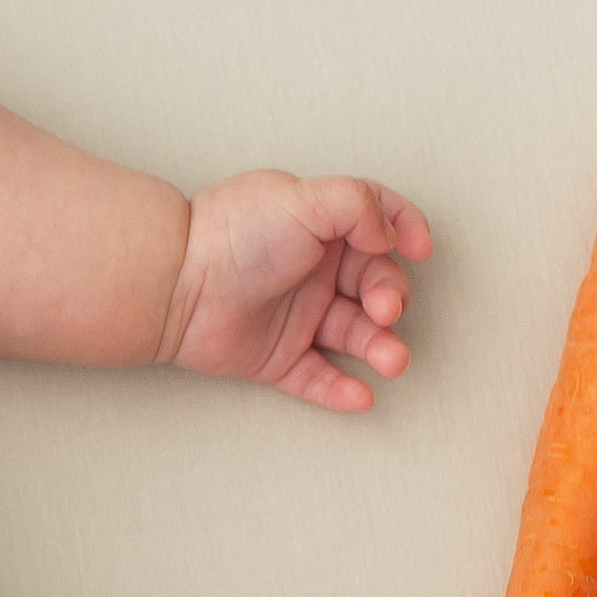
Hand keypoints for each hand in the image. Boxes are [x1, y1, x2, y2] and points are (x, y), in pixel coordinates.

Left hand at [156, 172, 432, 413]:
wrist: (176, 283)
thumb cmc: (234, 235)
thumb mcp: (303, 200)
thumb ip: (358, 204)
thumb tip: (390, 231)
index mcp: (321, 225)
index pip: (378, 222)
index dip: (406, 229)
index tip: (420, 247)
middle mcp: (313, 269)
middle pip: (376, 283)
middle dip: (391, 296)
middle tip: (385, 309)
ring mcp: (296, 314)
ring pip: (354, 335)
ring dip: (380, 348)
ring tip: (391, 359)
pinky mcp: (276, 356)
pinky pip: (317, 377)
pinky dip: (340, 390)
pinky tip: (361, 396)